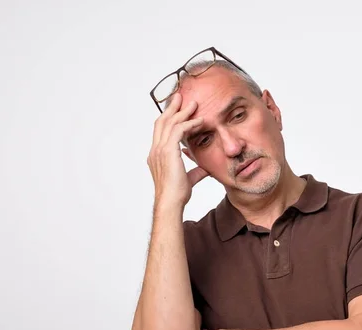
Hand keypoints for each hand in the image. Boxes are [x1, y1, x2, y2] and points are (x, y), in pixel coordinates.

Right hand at [147, 92, 208, 206]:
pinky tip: (200, 121)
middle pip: (162, 121)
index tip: (178, 110)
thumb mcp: (189, 179)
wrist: (171, 202)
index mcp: (156, 155)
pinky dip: (189, 124)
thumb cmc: (177, 194)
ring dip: (182, 112)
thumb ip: (196, 172)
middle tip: (180, 96)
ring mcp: (160, 150)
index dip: (169, 118)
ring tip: (193, 103)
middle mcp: (156, 150)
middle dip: (171, 108)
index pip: (161, 131)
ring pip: (169, 123)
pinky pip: (178, 131)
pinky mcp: (168, 151)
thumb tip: (206, 169)